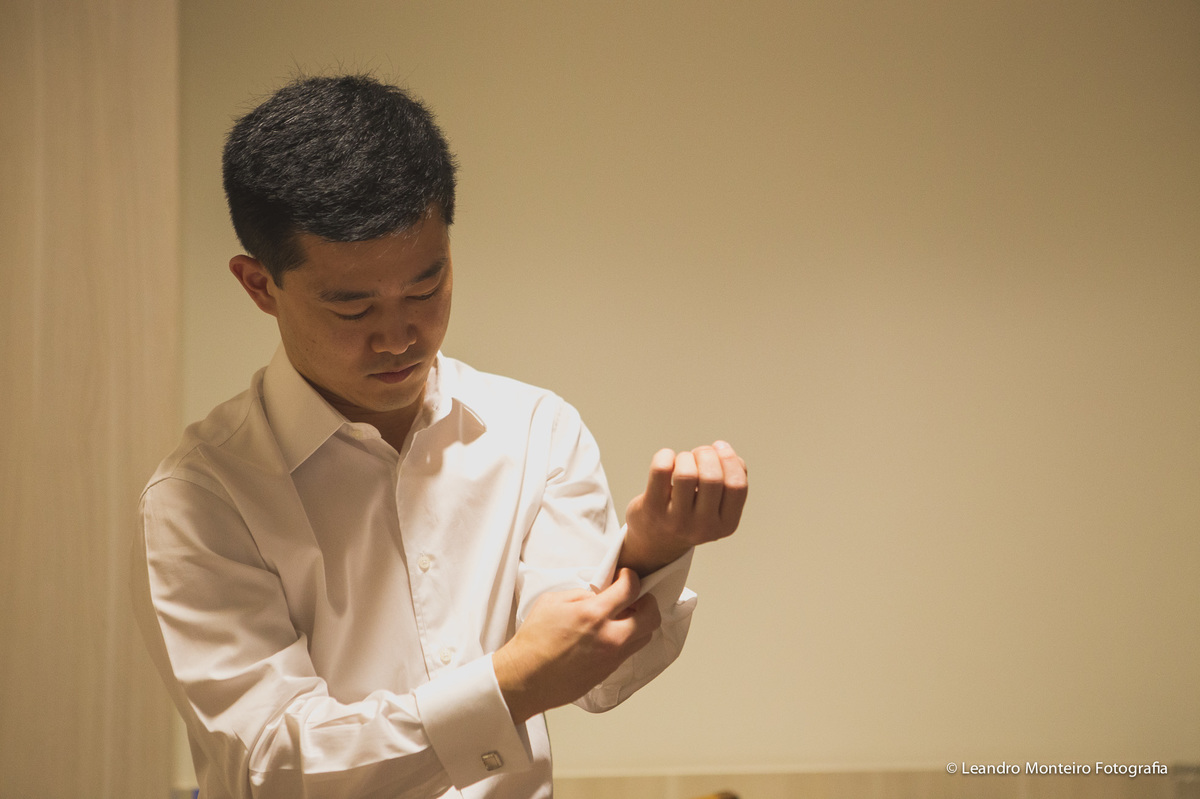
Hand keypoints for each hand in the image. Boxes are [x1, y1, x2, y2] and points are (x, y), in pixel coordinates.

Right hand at [493, 568, 660, 722]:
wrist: (526, 678)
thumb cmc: (534, 640)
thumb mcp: (553, 601)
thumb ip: (582, 594)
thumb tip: (600, 594)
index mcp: (593, 614)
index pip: (631, 589)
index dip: (632, 577)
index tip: (625, 577)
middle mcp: (609, 637)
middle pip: (652, 616)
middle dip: (647, 601)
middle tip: (633, 597)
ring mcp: (612, 657)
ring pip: (645, 636)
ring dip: (639, 622)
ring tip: (622, 617)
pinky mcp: (609, 672)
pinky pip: (630, 651)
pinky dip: (627, 638)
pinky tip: (610, 634)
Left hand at [621, 440, 747, 574]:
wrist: (655, 541)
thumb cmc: (691, 515)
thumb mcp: (718, 508)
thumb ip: (729, 482)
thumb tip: (726, 452)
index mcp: (726, 525)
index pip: (736, 486)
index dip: (730, 459)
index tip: (720, 447)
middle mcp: (703, 527)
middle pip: (712, 477)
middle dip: (706, 454)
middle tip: (699, 453)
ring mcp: (676, 521)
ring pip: (686, 473)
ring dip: (686, 457)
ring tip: (683, 460)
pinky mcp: (652, 510)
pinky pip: (661, 470)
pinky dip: (665, 455)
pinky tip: (667, 459)